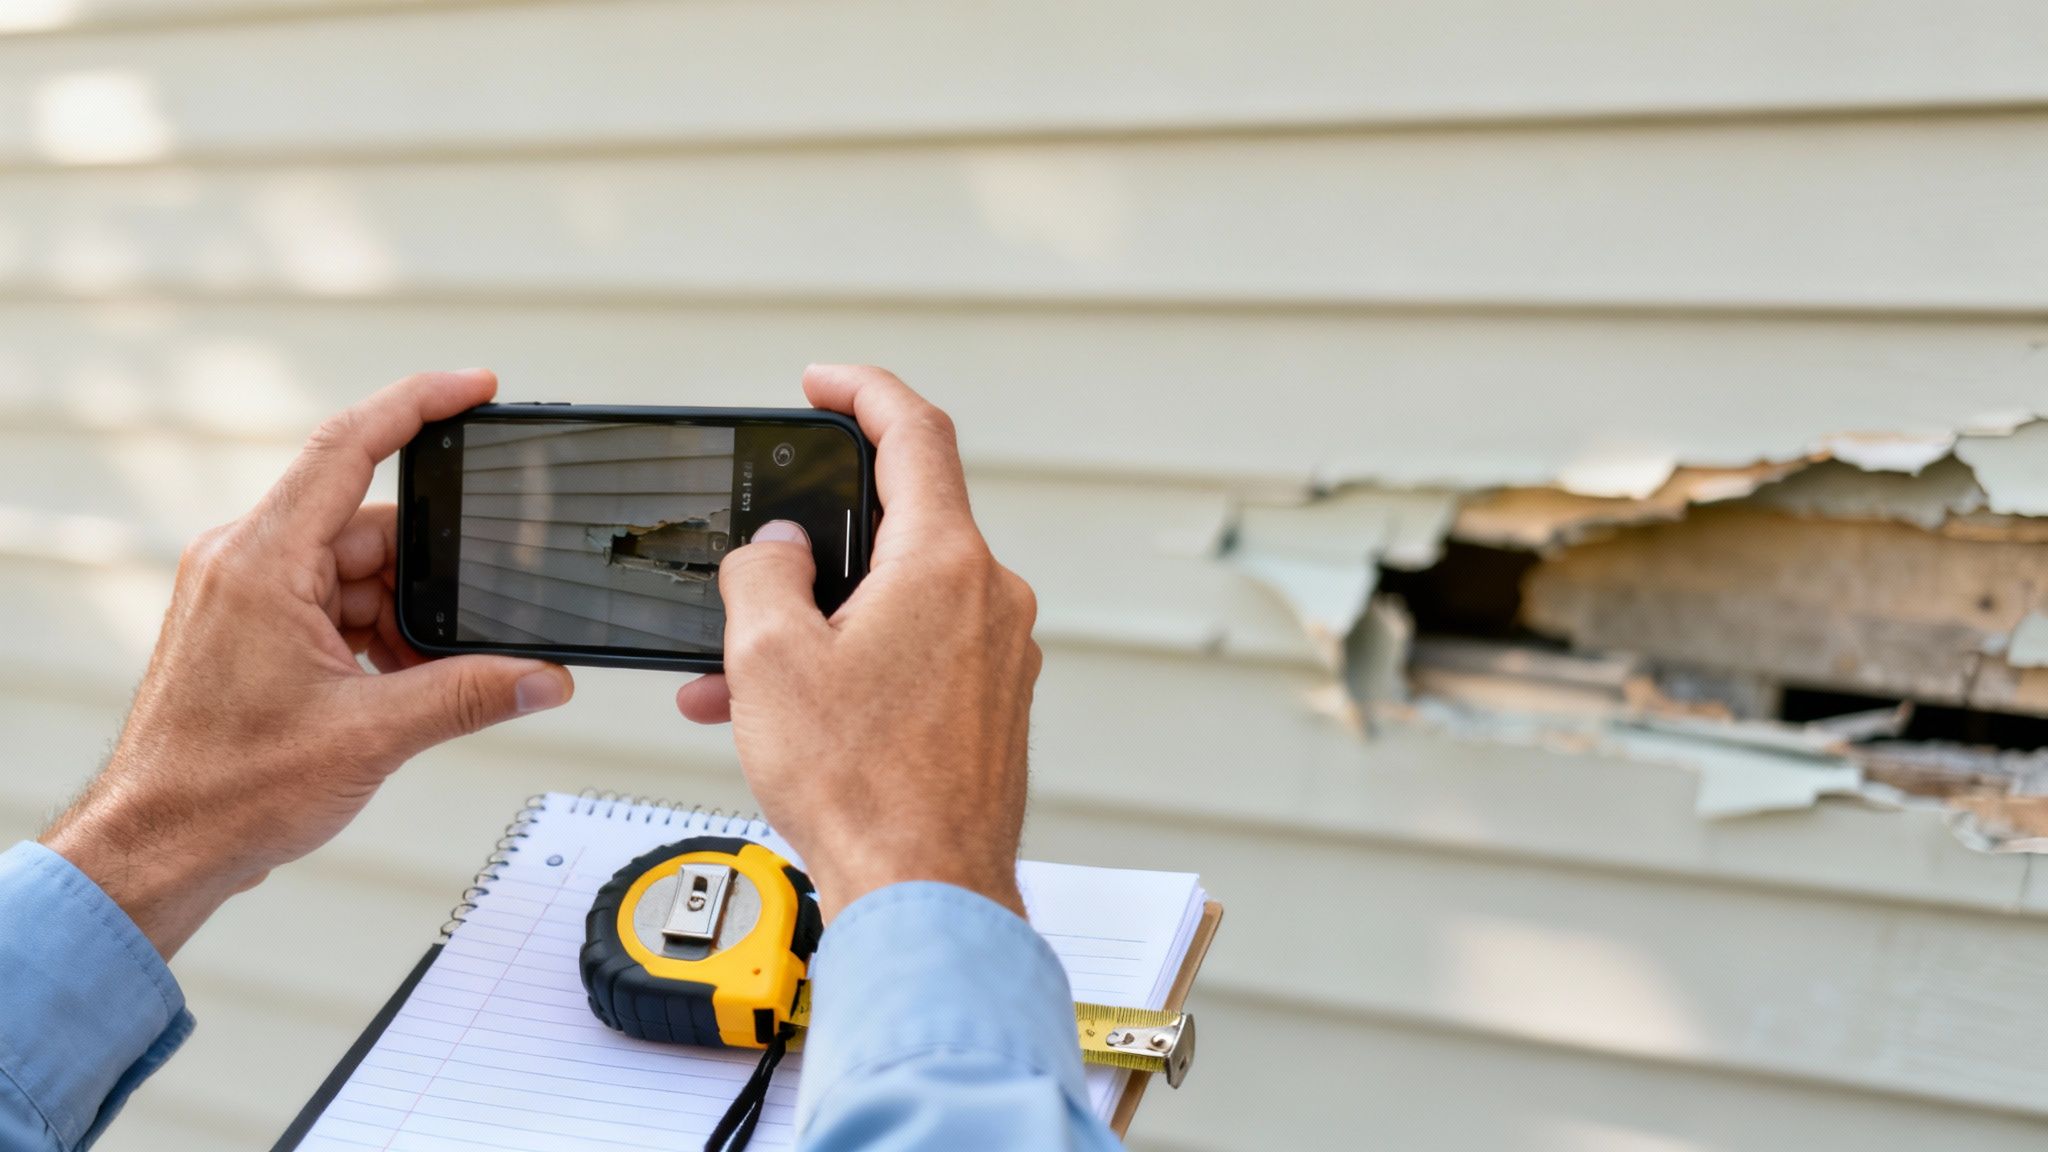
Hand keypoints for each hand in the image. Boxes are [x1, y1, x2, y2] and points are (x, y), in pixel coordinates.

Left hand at [41, 370, 574, 957]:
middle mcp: (246, 562)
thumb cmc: (223, 790)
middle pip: (372, 528)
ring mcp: (246, 593)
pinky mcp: (252, 626)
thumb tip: (544, 677)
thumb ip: (471, 696)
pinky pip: (336, 605)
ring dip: (403, 622)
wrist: (158, 846)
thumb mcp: (372, 736)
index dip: (419, 404)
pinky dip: (377, 639)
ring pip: (359, 574)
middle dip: (430, 581)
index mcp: (262, 561)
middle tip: (471, 633)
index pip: (349, 446)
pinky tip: (395, 689)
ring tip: (414, 686)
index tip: (476, 388)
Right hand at [677, 365, 1040, 921]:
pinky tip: (792, 713)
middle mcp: (990, 600)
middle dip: (814, 546)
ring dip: (819, 623)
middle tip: (756, 566)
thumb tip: (777, 548)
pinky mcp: (994, 706)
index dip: (864, 391)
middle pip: (900, 526)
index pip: (915, 433)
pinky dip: (853, 664)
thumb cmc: (863, 790)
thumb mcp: (770, 659)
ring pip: (898, 602)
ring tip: (740, 677)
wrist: (927, 895)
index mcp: (945, 564)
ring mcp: (1000, 656)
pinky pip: (917, 654)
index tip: (825, 383)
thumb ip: (765, 573)